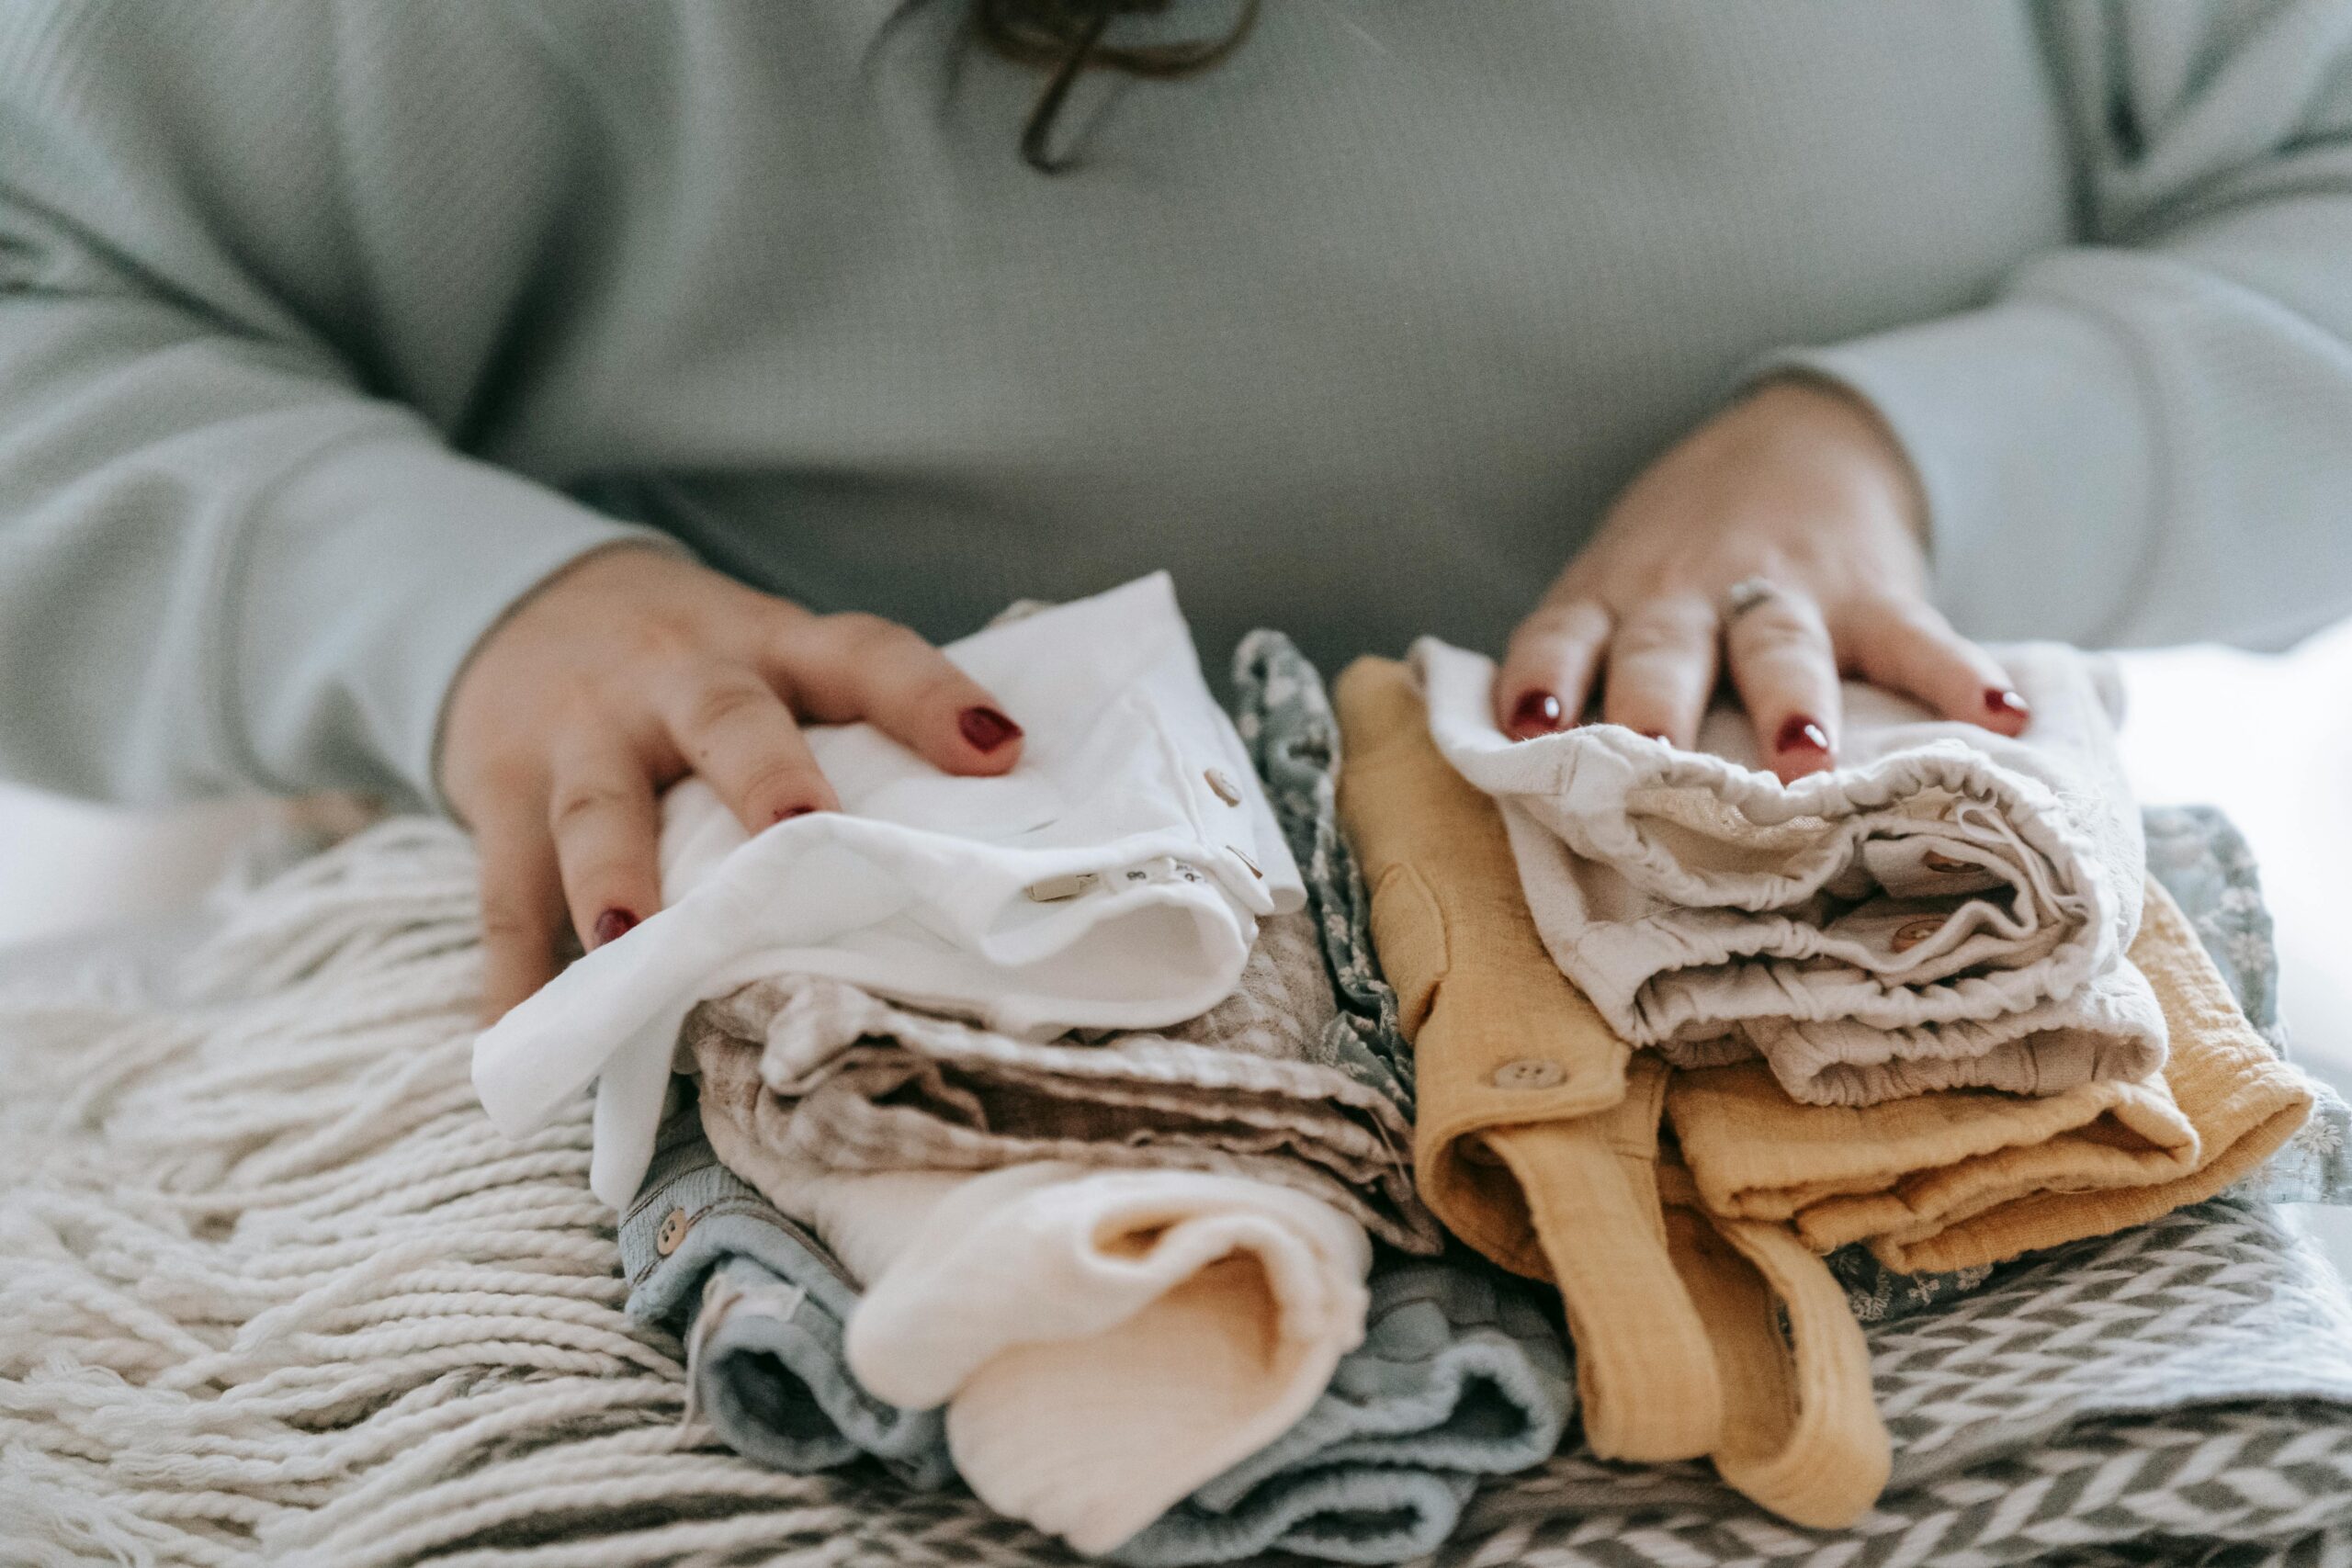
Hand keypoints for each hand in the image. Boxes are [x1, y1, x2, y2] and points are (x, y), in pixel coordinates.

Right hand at [440, 546, 1025, 1019]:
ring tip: (629, 939)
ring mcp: (583, 735)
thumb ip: (848, 727)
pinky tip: (518, 1036)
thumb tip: (991, 839)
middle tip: (804, 828)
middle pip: (728, 720)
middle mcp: (678, 680)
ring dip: (614, 872)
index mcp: (771, 647)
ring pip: (599, 803)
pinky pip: (504, 890)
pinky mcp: (500, 793)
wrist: (518, 600)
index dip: (928, 695)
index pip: (863, 654)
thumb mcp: (770, 658)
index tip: (999, 750)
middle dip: (766, 775)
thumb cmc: (693, 666)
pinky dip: (512, 970)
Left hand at [1495, 378, 2028, 780]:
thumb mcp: (1615, 598)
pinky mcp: (1874, 595)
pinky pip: (1916, 639)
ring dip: (1791, 701)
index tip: (1528, 723)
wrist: (1793, 441)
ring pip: (1779, 646)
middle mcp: (1687, 598)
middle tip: (1654, 757)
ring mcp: (1783, 592)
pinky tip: (1998, 717)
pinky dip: (1960, 678)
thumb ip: (1583, 684)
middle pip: (1666, 650)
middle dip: (1656, 703)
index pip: (1561, 636)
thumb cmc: (1675, 570)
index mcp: (1611, 603)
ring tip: (1805, 759)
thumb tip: (1529, 807)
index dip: (1542, 676)